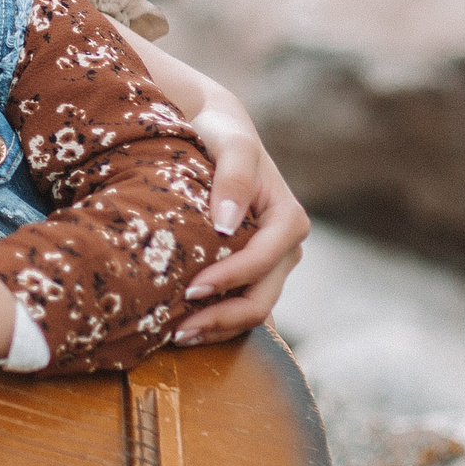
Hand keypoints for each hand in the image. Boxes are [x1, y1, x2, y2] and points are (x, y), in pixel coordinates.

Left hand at [169, 81, 305, 345]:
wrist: (214, 129)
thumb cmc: (222, 134)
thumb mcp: (232, 146)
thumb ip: (234, 179)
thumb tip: (226, 223)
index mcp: (288, 220)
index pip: (261, 263)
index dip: (228, 281)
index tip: (189, 290)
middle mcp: (285, 247)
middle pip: (260, 299)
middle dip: (222, 319)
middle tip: (177, 331)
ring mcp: (271, 262)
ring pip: (252, 309)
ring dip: (218, 328)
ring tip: (176, 336)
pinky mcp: (251, 270)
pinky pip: (239, 304)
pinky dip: (216, 320)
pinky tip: (183, 326)